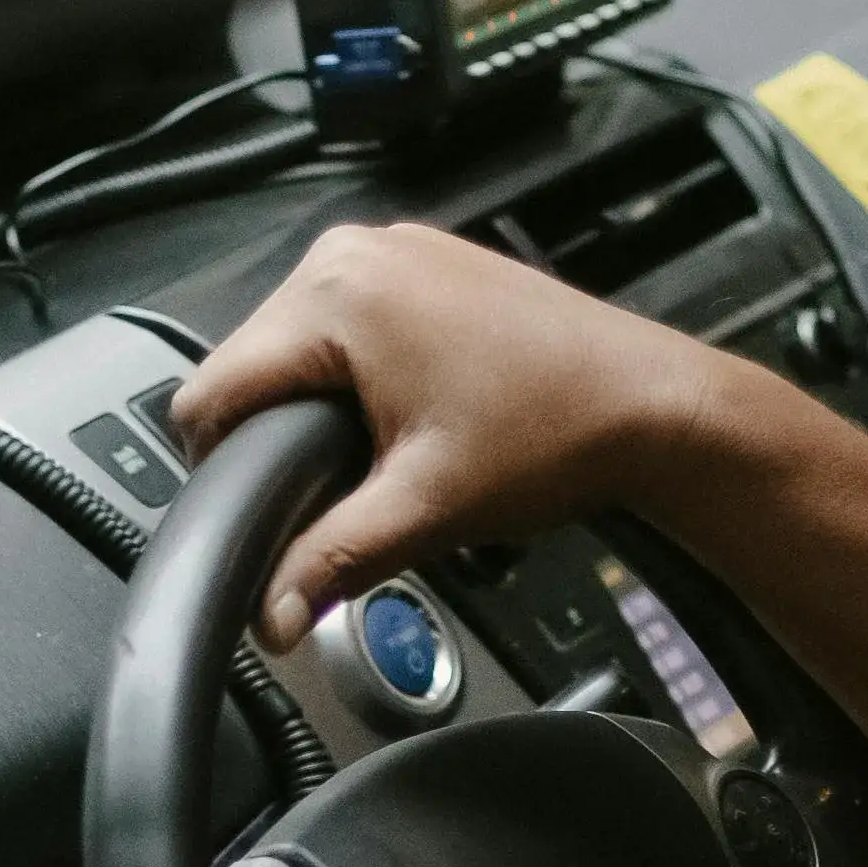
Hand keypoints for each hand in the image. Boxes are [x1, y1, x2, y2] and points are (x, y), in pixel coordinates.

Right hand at [168, 224, 782, 645]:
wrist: (652, 406)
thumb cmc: (559, 431)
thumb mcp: (425, 509)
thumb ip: (330, 560)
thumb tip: (271, 616)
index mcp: (336, 294)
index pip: (215, 389)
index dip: (224, 467)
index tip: (263, 510)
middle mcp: (353, 254)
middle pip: (251, 363)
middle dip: (279, 434)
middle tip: (349, 485)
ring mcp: (390, 250)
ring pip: (295, 345)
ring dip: (318, 405)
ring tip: (386, 452)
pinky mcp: (422, 264)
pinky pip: (346, 323)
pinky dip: (357, 374)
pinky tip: (409, 416)